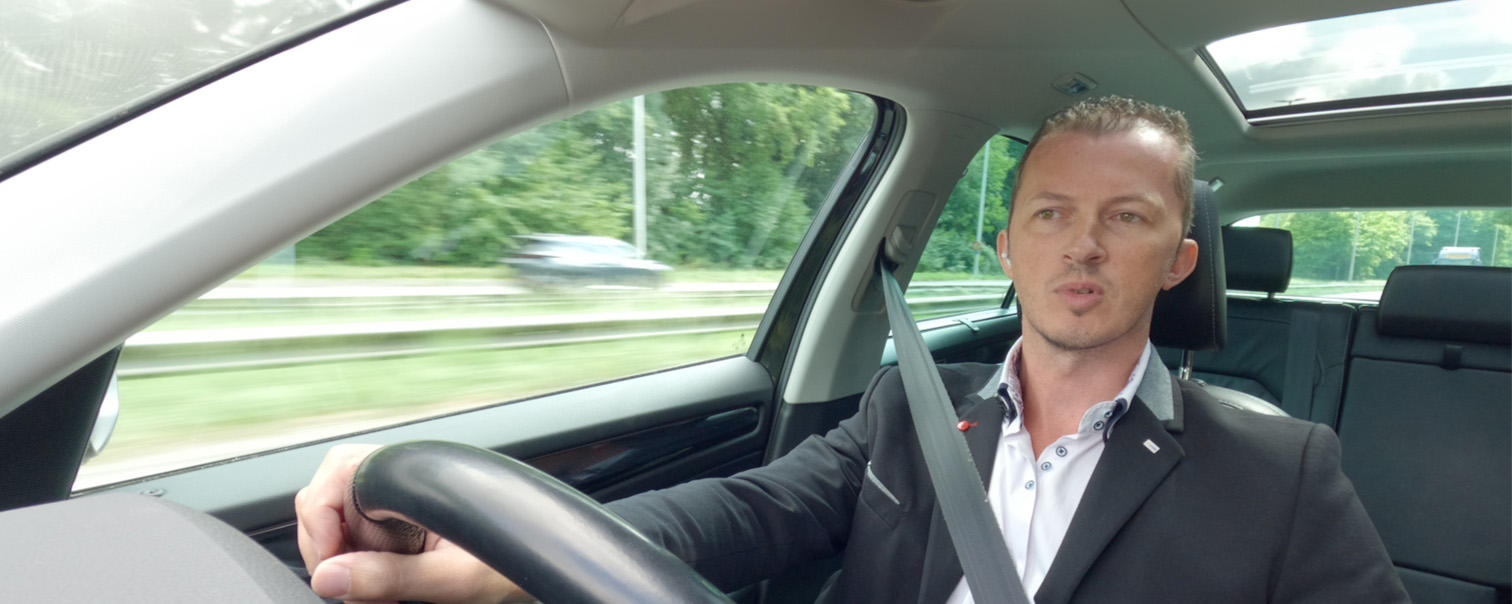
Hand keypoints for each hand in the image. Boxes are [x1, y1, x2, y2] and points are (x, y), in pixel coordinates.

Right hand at [295, 444, 530, 603]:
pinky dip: (359, 570)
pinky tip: (386, 593)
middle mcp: (401, 477)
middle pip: (324, 499)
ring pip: (335, 522)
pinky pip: (355, 538)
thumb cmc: (514, 560)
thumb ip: (390, 578)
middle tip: (353, 595)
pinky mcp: (397, 520)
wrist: (546, 561)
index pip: (334, 478)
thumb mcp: (453, 579)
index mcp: (415, 475)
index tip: (332, 574)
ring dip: (343, 565)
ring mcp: (396, 498)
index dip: (320, 527)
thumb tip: (329, 578)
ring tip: (378, 599)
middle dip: (328, 552)